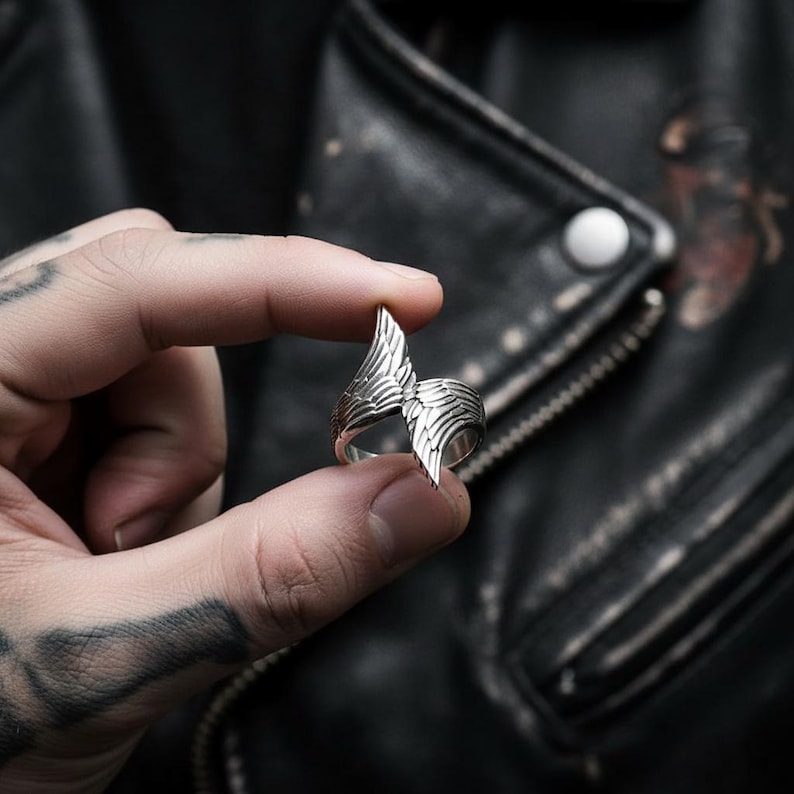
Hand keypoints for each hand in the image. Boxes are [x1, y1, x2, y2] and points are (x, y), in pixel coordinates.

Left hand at [0, 209, 469, 791]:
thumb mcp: (101, 656)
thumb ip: (268, 572)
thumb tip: (425, 494)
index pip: (131, 280)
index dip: (281, 280)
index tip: (402, 300)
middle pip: (154, 311)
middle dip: (193, 428)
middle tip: (170, 533)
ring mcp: (14, 399)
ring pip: (167, 377)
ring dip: (178, 475)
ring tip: (115, 571)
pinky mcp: (50, 436)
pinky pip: (157, 422)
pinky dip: (171, 486)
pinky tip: (114, 554)